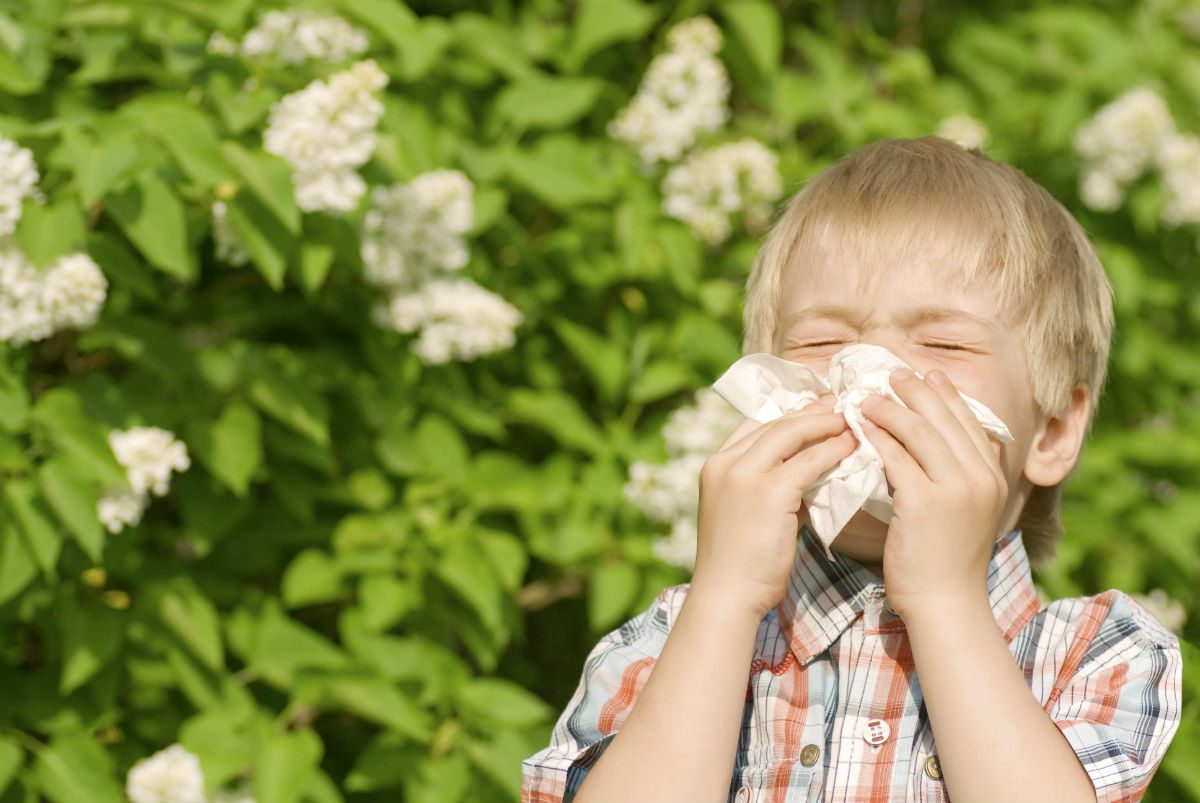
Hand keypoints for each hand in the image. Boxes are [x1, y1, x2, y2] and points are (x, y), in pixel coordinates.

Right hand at [692, 393, 858, 619]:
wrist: (726, 596)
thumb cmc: (739, 564)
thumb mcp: (745, 513)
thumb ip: (768, 487)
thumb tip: (807, 471)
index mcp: (714, 466)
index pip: (752, 425)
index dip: (785, 413)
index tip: (812, 409)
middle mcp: (725, 463)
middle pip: (773, 423)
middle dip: (809, 412)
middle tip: (837, 405)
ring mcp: (743, 474)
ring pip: (791, 433)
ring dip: (824, 425)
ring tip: (850, 422)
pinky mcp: (768, 491)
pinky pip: (808, 461)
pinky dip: (832, 451)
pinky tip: (850, 448)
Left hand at [858, 368, 1008, 618]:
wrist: (945, 604)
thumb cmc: (946, 562)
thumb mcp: (964, 513)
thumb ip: (956, 478)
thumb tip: (930, 446)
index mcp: (994, 477)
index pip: (970, 422)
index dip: (947, 395)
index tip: (927, 375)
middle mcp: (981, 477)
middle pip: (946, 418)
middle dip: (918, 391)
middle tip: (893, 374)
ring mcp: (956, 488)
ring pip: (920, 431)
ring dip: (890, 409)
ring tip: (867, 397)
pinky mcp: (925, 501)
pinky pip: (895, 456)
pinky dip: (876, 437)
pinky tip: (859, 427)